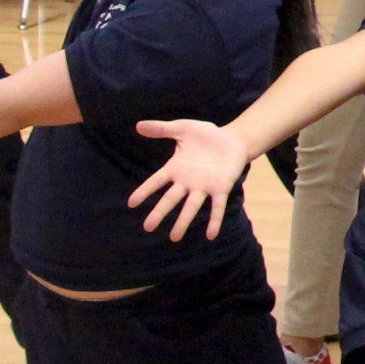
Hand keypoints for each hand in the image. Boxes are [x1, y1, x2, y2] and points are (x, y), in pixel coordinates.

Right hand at [128, 117, 254, 239]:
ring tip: (174, 238)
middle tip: (147, 227)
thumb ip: (162, 129)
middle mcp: (188, 181)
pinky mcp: (221, 188)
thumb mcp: (182, 128)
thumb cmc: (206, 134)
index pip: (156, 181)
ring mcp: (204, 186)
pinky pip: (216, 207)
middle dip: (159, 213)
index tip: (131, 203)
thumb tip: (138, 126)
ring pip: (191, 207)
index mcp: (176, 168)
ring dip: (183, 222)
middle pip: (170, 199)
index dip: (145, 191)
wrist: (233, 139)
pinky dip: (214, 221)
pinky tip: (211, 235)